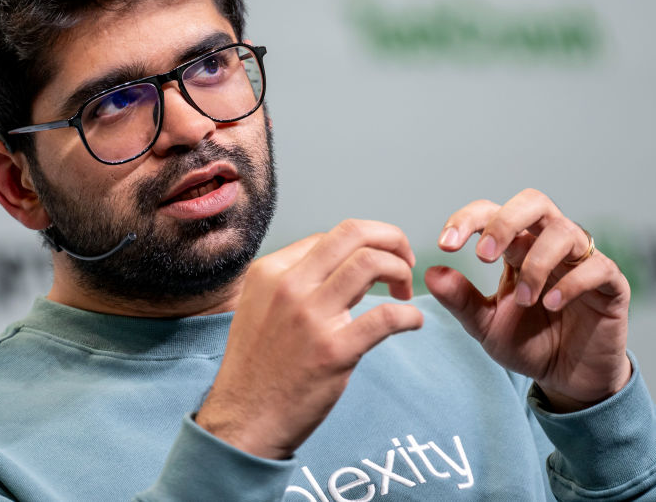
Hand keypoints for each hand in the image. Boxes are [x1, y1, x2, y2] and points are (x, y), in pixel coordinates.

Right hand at [196, 220, 423, 458]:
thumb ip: (297, 283)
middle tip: (404, 261)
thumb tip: (346, 266)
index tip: (378, 263)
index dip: (363, 244)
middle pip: (353, 233)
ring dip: (400, 270)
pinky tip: (413, 322)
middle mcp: (289, 286)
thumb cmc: (256, 369)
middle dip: (391, 238)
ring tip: (405, 290)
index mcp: (270, 272)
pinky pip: (385, 317)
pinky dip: (409, 315)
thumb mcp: (260, 308)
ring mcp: (311, 317)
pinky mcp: (333, 351)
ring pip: (370, 262)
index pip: (330, 236)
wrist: (243, 422)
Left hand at [424, 188, 630, 411]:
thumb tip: (431, 273)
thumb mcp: (487, 326)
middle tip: (483, 256)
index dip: (468, 220)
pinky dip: (572, 281)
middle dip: (506, 222)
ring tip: (522, 299)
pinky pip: (597, 266)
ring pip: (563, 231)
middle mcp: (550, 244)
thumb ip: (461, 300)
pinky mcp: (611, 284)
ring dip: (536, 262)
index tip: (446, 245)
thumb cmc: (529, 345)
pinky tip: (551, 304)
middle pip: (534, 202)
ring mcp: (582, 260)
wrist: (568, 379)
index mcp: (518, 247)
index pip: (492, 212)